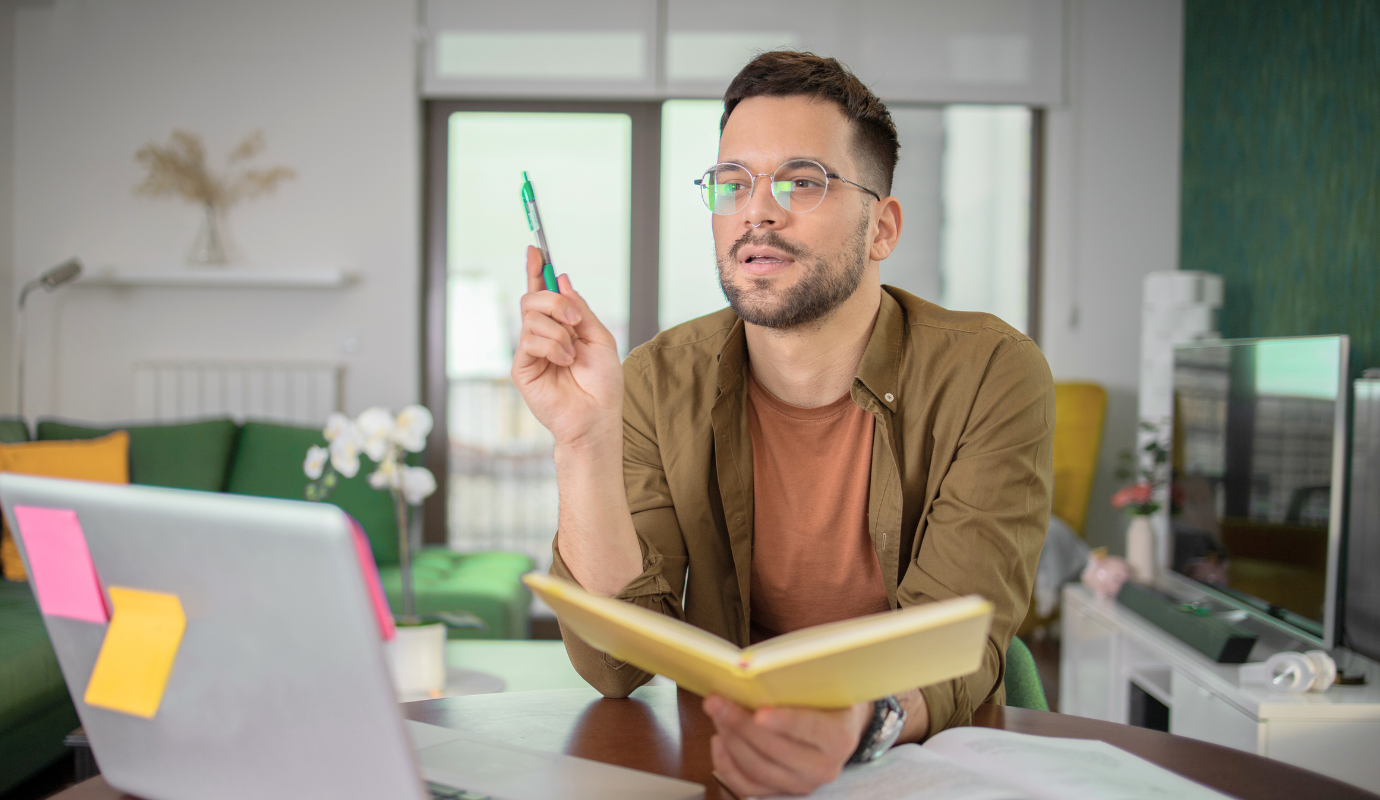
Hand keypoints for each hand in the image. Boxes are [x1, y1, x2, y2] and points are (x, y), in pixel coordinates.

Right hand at [511, 246, 623, 446]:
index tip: (535, 249)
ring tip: (572, 355)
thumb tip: (563, 280)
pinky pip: (530, 340)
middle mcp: (542, 335)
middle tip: (574, 320)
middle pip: (532, 298)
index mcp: (560, 326)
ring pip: (531, 317)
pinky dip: (552, 347)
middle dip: (554, 301)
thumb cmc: (601, 384)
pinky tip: (564, 363)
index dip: (537, 270)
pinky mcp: (522, 368)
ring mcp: (530, 351)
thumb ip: (579, 309)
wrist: (596, 417)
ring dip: (559, 332)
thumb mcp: (599, 338)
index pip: (543, 293)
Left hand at [703, 694, 870, 797]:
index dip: (784, 721)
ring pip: (757, 768)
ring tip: (717, 714)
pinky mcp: (780, 791)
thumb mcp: (822, 684)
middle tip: (717, 702)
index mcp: (839, 737)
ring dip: (731, 739)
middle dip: (741, 724)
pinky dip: (727, 764)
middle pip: (776, 750)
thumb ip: (798, 679)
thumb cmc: (825, 699)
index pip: (811, 728)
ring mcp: (800, 783)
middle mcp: (823, 767)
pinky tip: (718, 740)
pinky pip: (747, 785)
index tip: (759, 713)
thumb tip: (759, 670)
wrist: (836, 725)